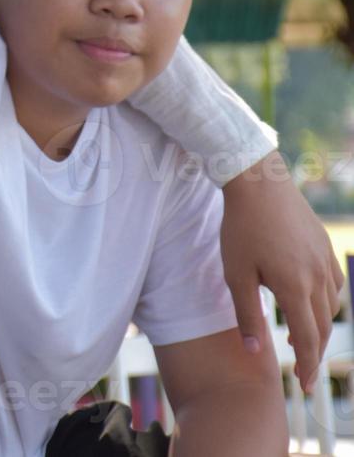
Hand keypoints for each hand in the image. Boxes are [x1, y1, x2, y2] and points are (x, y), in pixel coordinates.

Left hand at [220, 150, 342, 392]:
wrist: (259, 183)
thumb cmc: (240, 228)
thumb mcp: (236, 273)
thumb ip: (247, 314)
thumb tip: (254, 350)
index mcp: (294, 287)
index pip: (307, 338)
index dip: (308, 366)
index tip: (306, 386)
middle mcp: (317, 277)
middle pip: (322, 326)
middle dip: (315, 352)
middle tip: (306, 372)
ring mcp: (325, 260)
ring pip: (330, 306)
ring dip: (318, 326)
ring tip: (301, 338)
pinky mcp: (325, 246)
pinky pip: (334, 284)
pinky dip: (326, 301)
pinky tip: (312, 303)